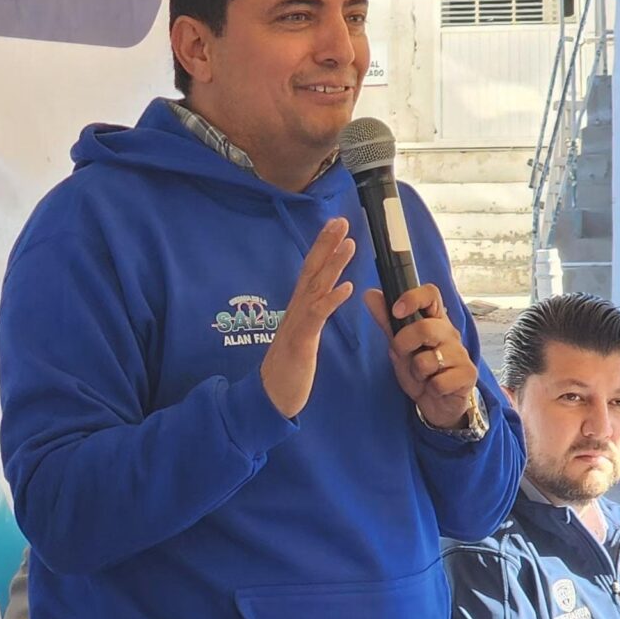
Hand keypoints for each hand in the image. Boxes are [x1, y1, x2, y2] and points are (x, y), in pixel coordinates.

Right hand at [258, 217, 359, 420]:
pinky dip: (331, 299)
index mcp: (299, 309)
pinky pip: (316, 316)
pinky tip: (346, 287)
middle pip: (311, 270)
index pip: (311, 272)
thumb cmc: (287, 371)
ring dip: (333, 264)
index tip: (336, 227)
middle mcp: (296, 311)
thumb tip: (320, 303)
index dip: (323, 248)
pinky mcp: (301, 342)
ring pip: (315, 287)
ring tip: (349, 244)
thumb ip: (310, 318)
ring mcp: (297, 324)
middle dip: (326, 244)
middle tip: (341, 220)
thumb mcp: (302, 338)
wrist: (269, 398)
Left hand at [364, 284, 479, 429]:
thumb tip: (370, 294)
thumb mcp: (400, 347)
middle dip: (403, 344)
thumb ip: (386, 322)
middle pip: (425, 328)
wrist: (439, 402)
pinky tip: (435, 389)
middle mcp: (450, 333)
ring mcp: (461, 354)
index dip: (412, 298)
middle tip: (404, 355)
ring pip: (428, 361)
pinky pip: (438, 383)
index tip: (396, 310)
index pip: (431, 294)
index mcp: (435, 320)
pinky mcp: (468, 375)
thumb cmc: (421, 371)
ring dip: (417, 374)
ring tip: (424, 376)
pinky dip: (430, 389)